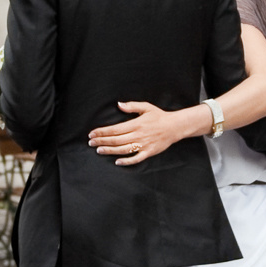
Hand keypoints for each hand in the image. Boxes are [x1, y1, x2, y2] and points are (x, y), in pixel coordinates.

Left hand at [89, 101, 209, 165]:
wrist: (175, 126)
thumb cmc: (159, 116)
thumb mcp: (146, 107)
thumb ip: (131, 106)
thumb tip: (118, 104)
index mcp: (136, 124)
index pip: (115, 129)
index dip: (102, 132)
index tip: (92, 134)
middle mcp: (138, 135)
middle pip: (116, 140)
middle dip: (101, 141)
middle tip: (91, 143)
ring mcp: (143, 145)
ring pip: (123, 149)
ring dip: (110, 151)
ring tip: (99, 151)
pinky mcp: (149, 152)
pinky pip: (136, 158)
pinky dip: (127, 161)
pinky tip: (117, 162)